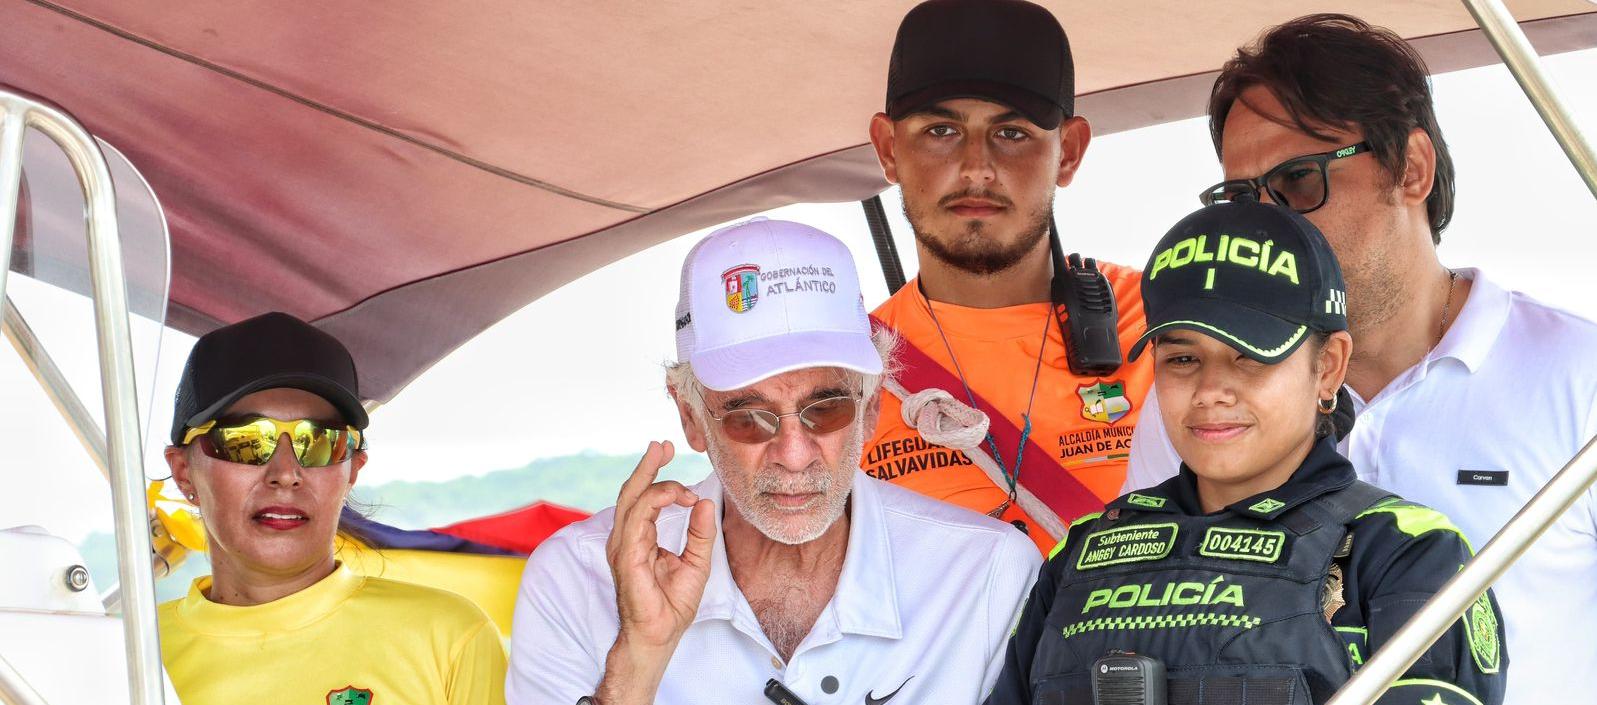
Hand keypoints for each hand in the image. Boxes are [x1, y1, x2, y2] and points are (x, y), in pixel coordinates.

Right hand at [596, 441, 715, 704]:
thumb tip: (704, 502)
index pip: (643, 498)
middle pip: (631, 492)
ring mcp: (623, 547)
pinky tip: (678, 495)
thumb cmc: (672, 605)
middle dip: (647, 466)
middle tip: (662, 444)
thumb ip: (699, 532)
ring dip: (655, 479)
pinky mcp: (627, 556)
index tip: (669, 454)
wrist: (659, 636)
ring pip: (632, 500)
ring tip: (671, 463)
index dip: (655, 474)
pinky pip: (638, 519)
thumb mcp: (697, 562)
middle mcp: (626, 539)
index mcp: (639, 538)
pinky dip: (657, 502)